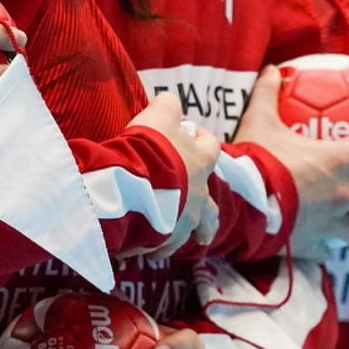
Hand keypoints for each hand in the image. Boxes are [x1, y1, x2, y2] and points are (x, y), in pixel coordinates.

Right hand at [127, 93, 223, 258]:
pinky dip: (156, 246)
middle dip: (208, 214)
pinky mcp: (165, 239)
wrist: (136, 184)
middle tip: (204, 220)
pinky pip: (163, 246)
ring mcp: (185, 220)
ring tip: (174, 243)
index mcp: (201, 161)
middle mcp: (200, 195)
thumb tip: (170, 100)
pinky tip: (146, 249)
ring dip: (184, 235)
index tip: (194, 136)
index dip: (204, 140)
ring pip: (190, 232)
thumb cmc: (151, 148)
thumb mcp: (159, 115)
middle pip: (211, 208)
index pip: (211, 148)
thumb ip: (167, 106)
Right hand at [235, 66, 348, 258]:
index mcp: (336, 163)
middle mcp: (341, 195)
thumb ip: (268, 95)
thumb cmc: (252, 161)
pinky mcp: (310, 246)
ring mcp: (329, 225)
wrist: (235, 205)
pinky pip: (328, 251)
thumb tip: (271, 69)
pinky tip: (331, 248)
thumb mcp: (259, 122)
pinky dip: (331, 249)